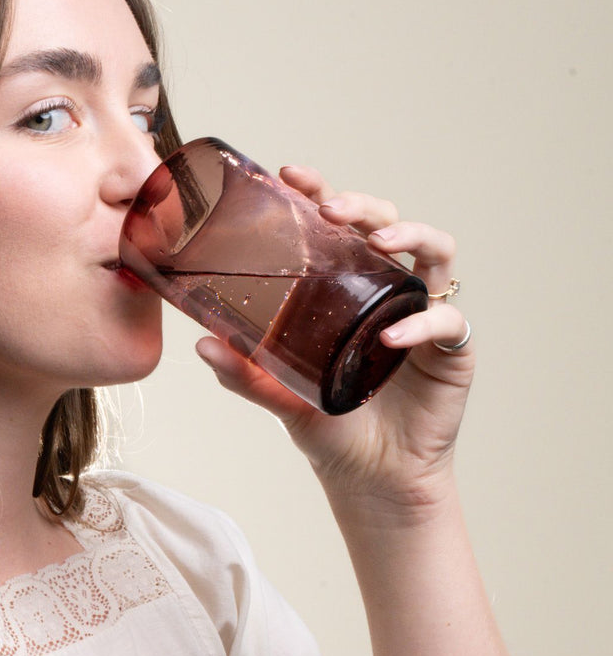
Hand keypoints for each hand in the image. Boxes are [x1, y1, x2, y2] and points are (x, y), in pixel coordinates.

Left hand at [194, 165, 474, 507]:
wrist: (368, 478)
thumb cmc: (328, 426)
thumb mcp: (277, 393)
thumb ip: (243, 371)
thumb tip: (202, 344)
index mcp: (345, 288)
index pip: (338, 226)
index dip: (321, 193)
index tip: (292, 176)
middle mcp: (385, 291)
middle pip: (388, 223)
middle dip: (363, 204)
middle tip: (331, 208)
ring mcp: (422, 314)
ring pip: (434, 251)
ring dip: (409, 233)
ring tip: (377, 240)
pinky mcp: (452, 350)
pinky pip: (448, 321)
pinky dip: (421, 322)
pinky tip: (391, 334)